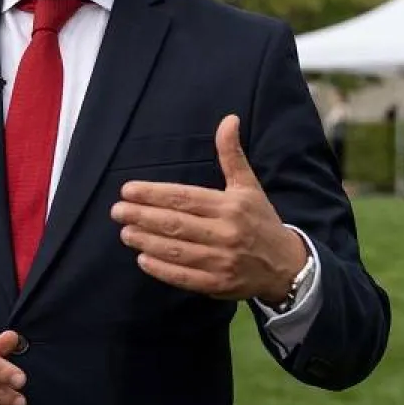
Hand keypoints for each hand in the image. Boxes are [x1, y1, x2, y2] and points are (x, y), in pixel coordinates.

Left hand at [112, 114, 308, 304]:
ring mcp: (221, 261)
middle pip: (176, 224)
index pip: (184, 198)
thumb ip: (232, 155)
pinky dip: (161, 269)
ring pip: (176, 250)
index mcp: (230, 206)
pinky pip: (184, 276)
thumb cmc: (260, 220)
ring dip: (146, 241)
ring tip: (125, 232)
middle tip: (117, 211)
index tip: (128, 190)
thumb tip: (228, 119)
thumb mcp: (249, 185)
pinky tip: (143, 259)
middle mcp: (225, 233)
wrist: (286, 265)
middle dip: (143, 216)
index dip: (154, 194)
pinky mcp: (218, 284)